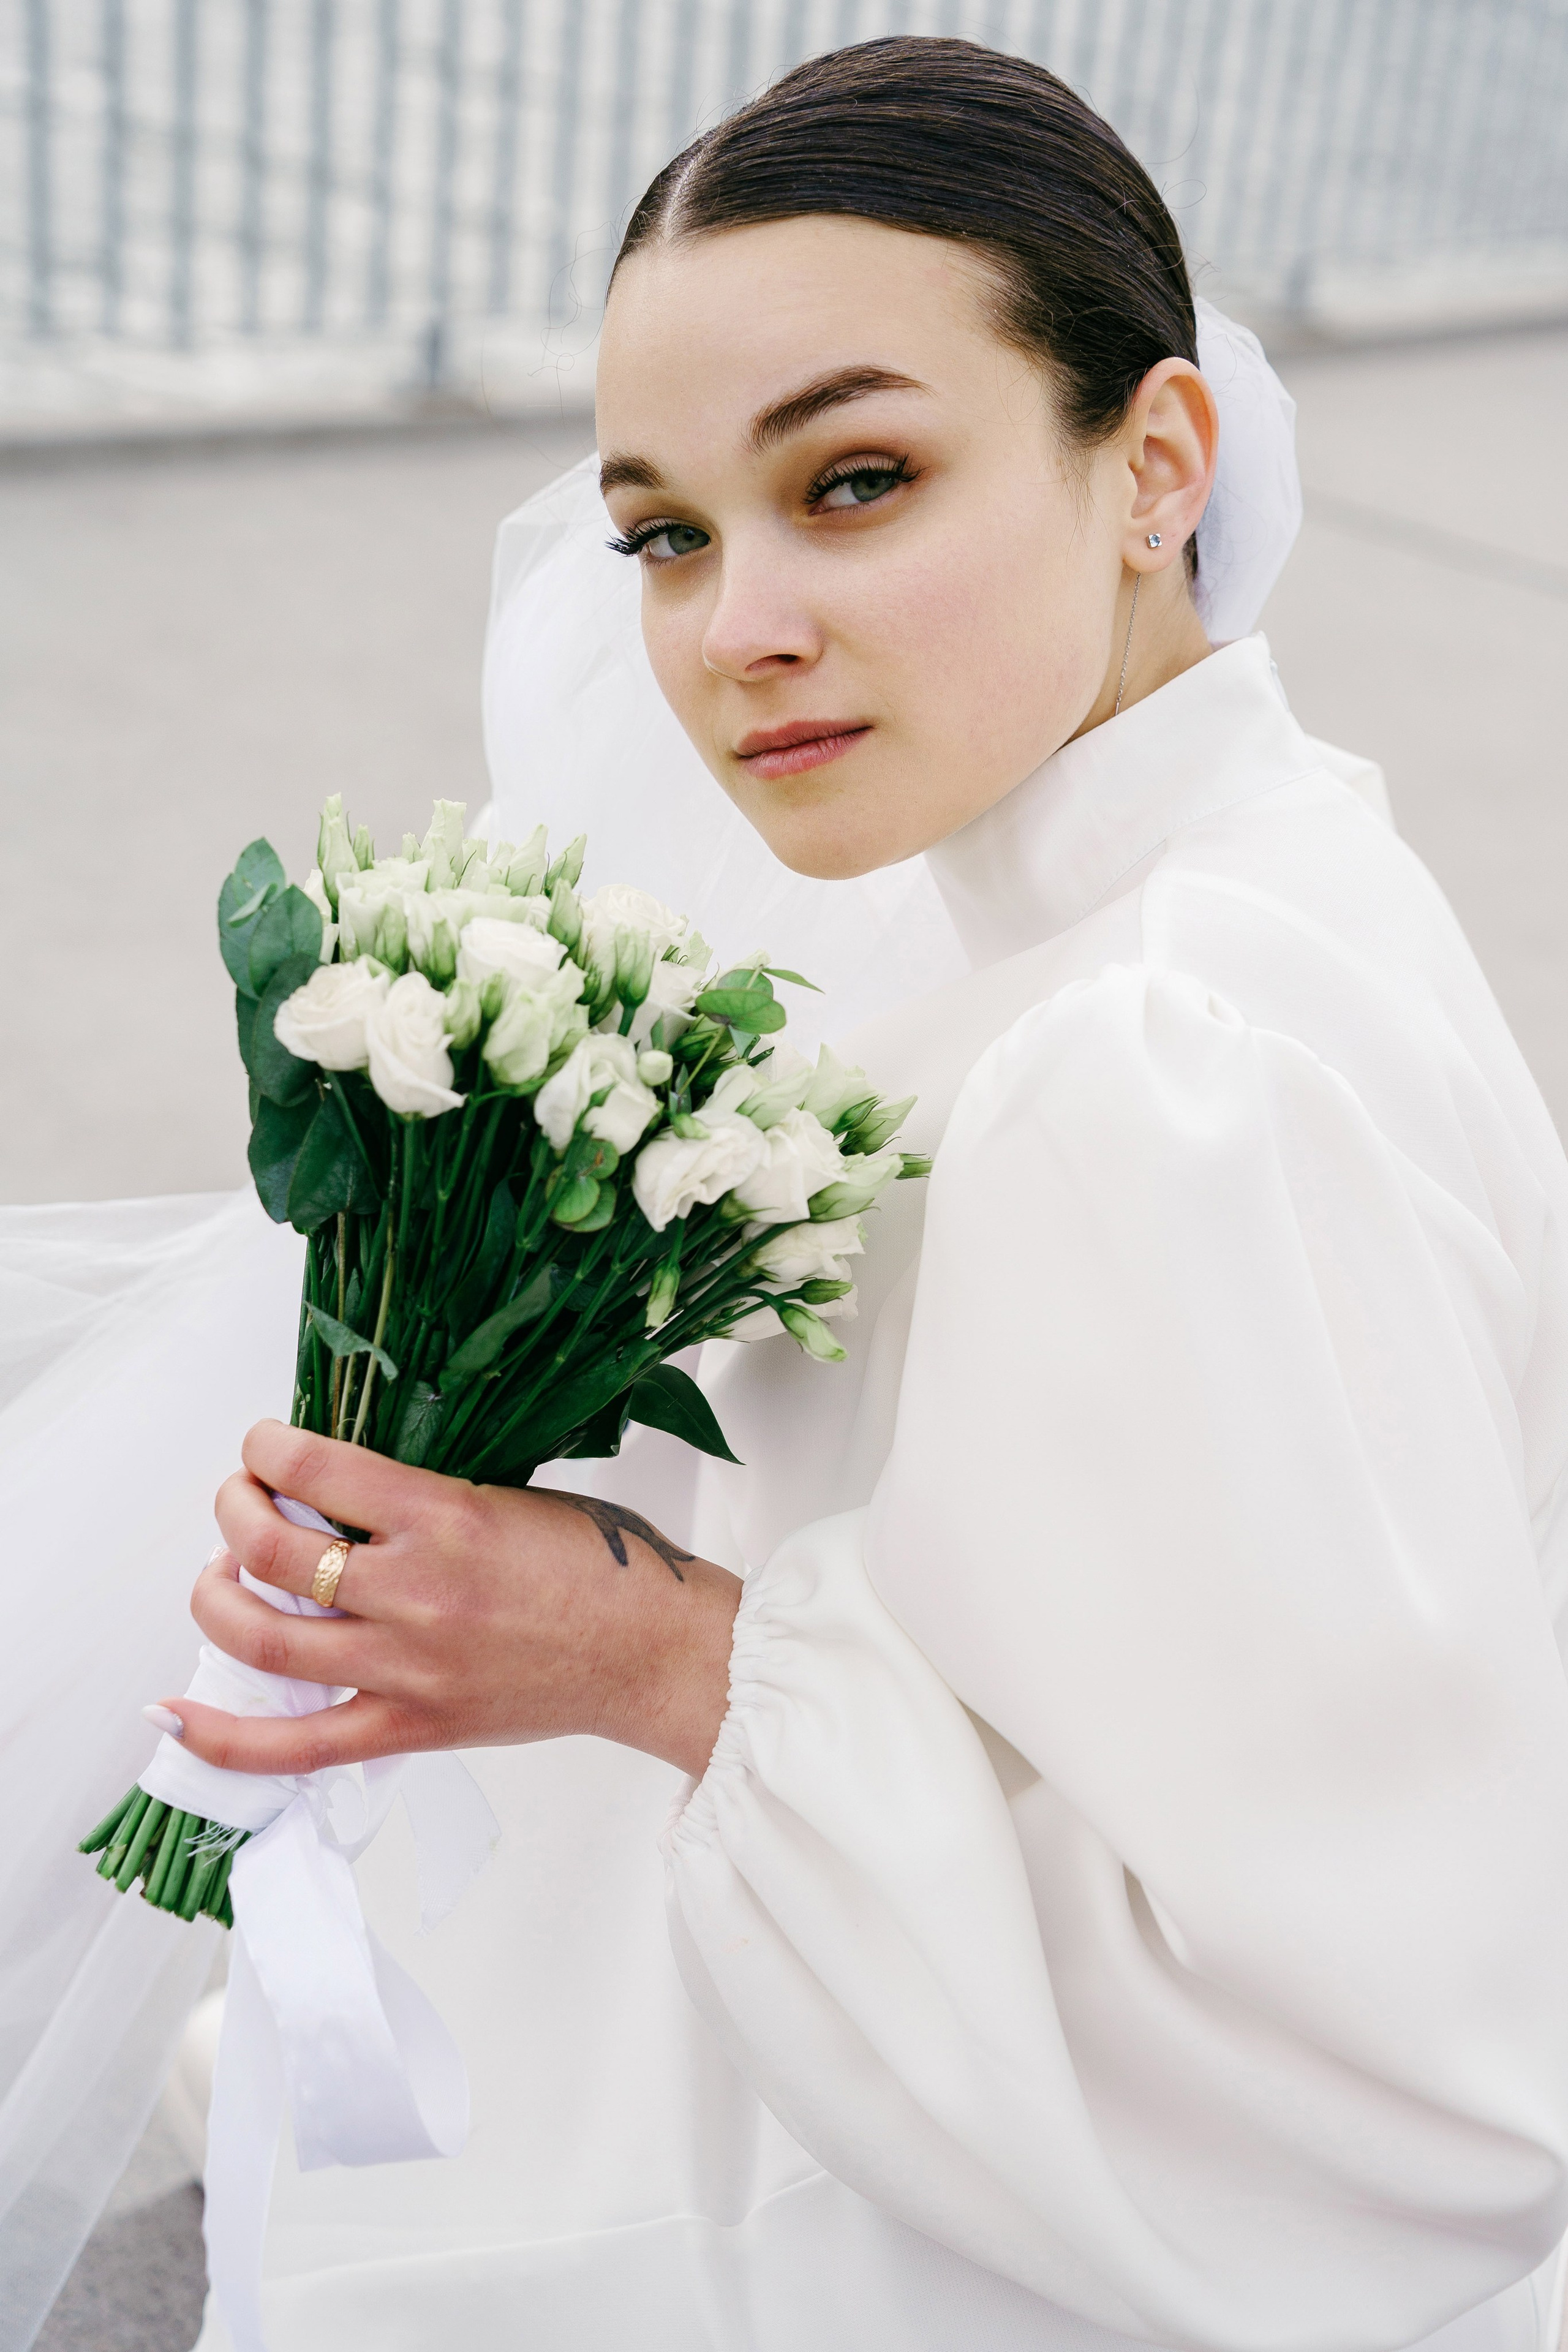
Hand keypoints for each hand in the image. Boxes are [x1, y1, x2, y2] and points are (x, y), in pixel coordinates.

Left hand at [156, 1420, 741, 1780]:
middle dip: (233, 1510)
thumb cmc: (599, 1567)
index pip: (314, 1468)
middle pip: (270, 1550)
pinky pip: (296, 1745)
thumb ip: (423, 1496)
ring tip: (224, 1575)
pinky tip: (177, 1712)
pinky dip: (225, 1736)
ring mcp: (406, 1666)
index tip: (264, 1445)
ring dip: (217, 1595)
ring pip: (264, 1637)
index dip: (267, 1447)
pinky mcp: (411, 1725)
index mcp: (446, 1516)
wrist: (652, 1652)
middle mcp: (415, 1591)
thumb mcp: (510, 1496)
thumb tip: (338, 1485)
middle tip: (241, 1501)